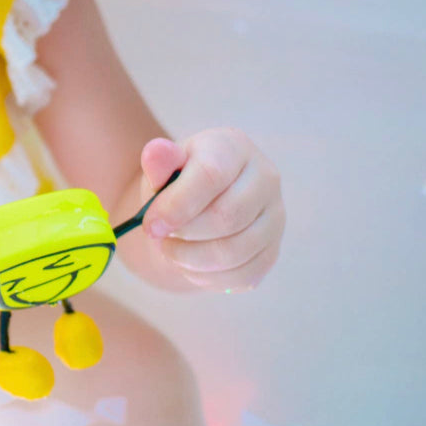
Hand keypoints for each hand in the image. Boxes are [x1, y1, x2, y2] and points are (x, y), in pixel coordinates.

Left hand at [139, 130, 284, 292]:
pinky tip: (189, 265)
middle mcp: (265, 178)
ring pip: (235, 251)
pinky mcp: (272, 250)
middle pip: (226, 217)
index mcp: (234, 147)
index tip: (151, 225)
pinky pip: (243, 275)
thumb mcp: (163, 170)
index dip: (177, 206)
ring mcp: (275, 215)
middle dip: (184, 234)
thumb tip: (156, 152)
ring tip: (171, 250)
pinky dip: (207, 278)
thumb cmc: (178, 183)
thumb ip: (159, 163)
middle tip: (160, 236)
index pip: (211, 177)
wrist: (197, 207)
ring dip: (192, 260)